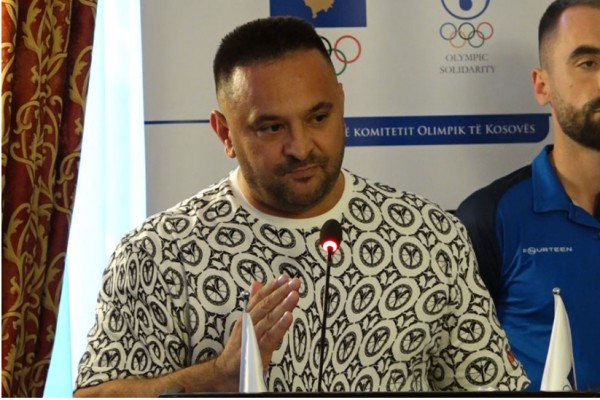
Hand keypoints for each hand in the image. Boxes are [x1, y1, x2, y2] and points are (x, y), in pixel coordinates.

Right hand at [214, 274, 300, 389]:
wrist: (225, 373)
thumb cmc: (239, 348)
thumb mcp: (246, 323)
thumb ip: (253, 303)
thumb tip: (257, 284)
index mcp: (247, 317)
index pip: (259, 297)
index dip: (272, 286)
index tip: (284, 277)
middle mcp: (248, 324)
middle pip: (265, 305)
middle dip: (280, 292)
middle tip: (294, 282)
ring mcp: (251, 337)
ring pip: (268, 318)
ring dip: (282, 305)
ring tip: (294, 295)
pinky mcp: (255, 351)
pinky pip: (269, 337)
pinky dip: (279, 326)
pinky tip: (288, 317)